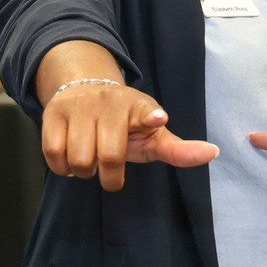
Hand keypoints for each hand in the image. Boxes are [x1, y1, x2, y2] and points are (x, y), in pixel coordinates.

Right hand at [43, 82, 217, 190]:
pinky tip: (70, 159)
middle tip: (108, 169)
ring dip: (84, 172)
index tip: (159, 118)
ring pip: (79, 160)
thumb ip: (178, 149)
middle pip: (109, 156)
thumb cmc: (125, 122)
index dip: (151, 116)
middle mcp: (108, 102)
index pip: (146, 112)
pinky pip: (54, 155)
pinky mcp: (52, 112)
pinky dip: (62, 168)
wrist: (85, 90)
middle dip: (109, 177)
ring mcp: (79, 106)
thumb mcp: (153, 135)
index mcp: (139, 107)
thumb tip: (213, 152)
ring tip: (90, 160)